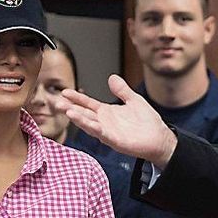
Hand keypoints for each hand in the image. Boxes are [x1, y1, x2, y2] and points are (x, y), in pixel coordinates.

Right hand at [61, 74, 177, 166]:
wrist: (160, 138)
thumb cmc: (148, 123)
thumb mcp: (133, 100)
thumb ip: (122, 90)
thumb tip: (112, 77)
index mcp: (107, 112)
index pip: (87, 103)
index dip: (76, 98)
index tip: (65, 91)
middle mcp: (104, 122)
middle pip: (83, 114)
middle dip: (70, 108)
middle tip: (57, 102)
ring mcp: (108, 132)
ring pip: (89, 124)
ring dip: (78, 118)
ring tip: (66, 110)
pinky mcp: (115, 141)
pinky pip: (101, 133)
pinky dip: (92, 127)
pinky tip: (84, 121)